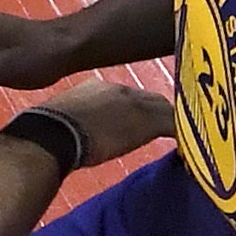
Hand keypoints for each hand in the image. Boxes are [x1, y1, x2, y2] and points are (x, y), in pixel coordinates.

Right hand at [39, 79, 176, 165]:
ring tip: (180, 139)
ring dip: (170, 123)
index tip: (135, 123)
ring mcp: (136, 104)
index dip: (135, 109)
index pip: (127, 95)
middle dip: (158, 113)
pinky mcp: (149, 123)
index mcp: (97, 86)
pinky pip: (175, 126)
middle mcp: (121, 89)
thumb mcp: (64, 117)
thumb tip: (66, 133)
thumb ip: (76, 118)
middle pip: (151, 99)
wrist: (54, 133)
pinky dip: (181, 136)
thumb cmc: (49, 129)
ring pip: (166, 110)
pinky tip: (186, 150)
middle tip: (164, 130)